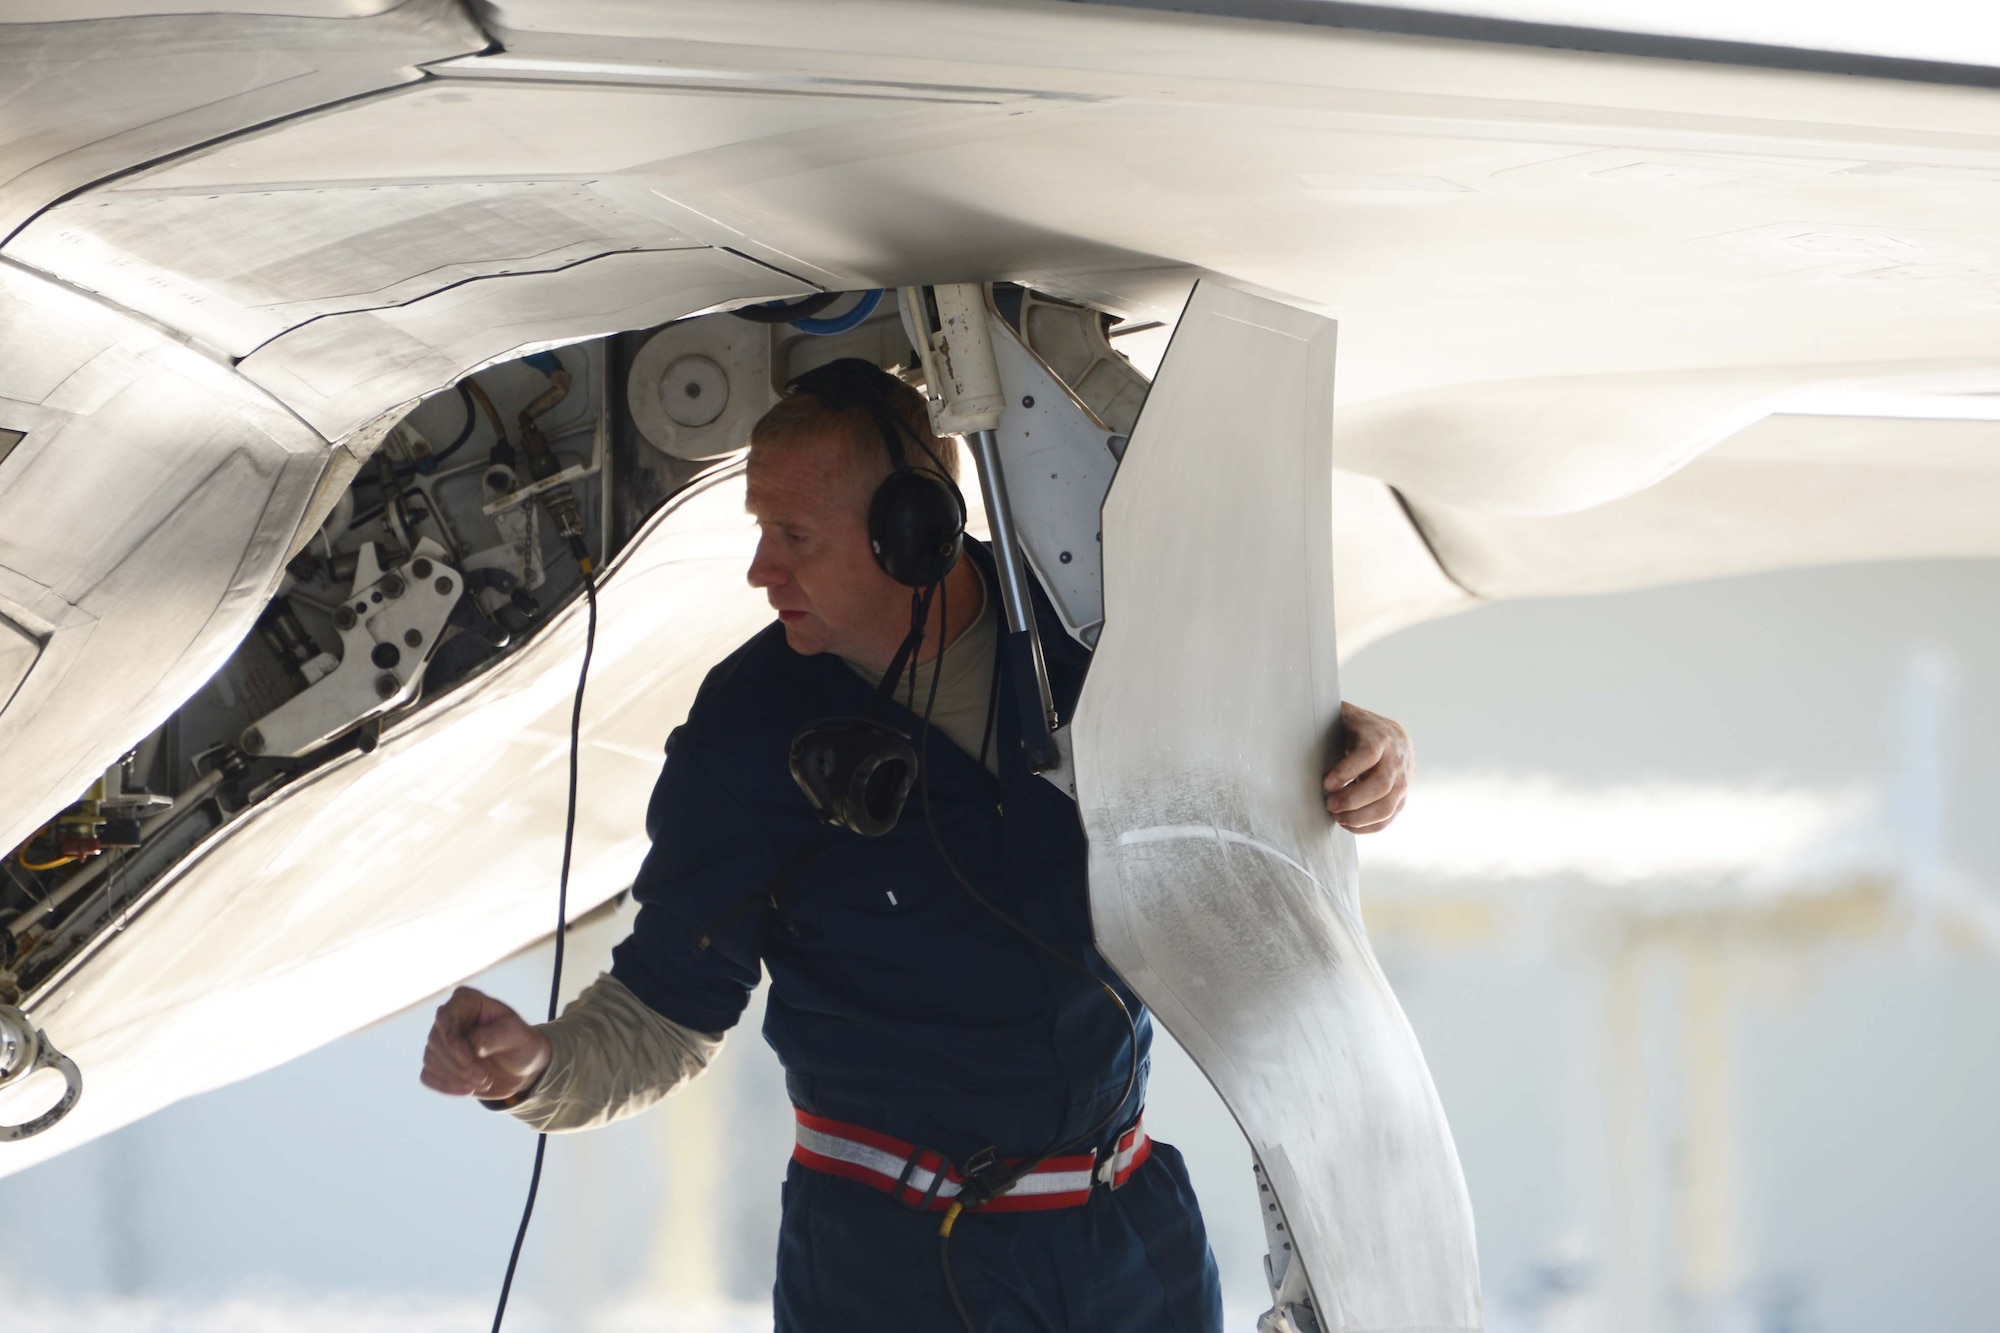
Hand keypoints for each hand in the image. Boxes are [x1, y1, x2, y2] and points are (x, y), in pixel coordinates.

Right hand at [419, 986, 550, 1100]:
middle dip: (459, 1065)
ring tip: (483, 1083)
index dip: (454, 1042)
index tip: (472, 1061)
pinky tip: (468, 1090)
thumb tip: (471, 1045)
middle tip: (484, 1079)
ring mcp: (441, 1041)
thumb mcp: (516, 1035)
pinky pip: (428, 1076)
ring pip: (431, 1059)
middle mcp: (448, 1018)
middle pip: (436, 1041)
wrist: (521, 1066)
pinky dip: (446, 1086)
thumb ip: (494, 1036)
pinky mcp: (438, 1063)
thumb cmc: (520, 1042)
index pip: (445, 1017)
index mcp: (466, 1001)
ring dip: (455, 1077)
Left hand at [1322, 701, 1411, 833]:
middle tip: (1329, 805)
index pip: (1368, 755)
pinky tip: (1348, 824)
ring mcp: (1403, 780)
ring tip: (1336, 817)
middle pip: (1381, 785)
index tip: (1326, 784)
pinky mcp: (1402, 797)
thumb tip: (1293, 714)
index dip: (1347, 771)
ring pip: (1388, 806)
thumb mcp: (1346, 716)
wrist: (1394, 737)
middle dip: (1353, 800)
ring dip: (1360, 817)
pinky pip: (1389, 818)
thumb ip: (1326, 716)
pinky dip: (1368, 827)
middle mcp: (1396, 759)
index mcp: (1380, 736)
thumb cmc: (1360, 728)